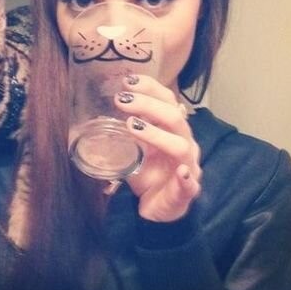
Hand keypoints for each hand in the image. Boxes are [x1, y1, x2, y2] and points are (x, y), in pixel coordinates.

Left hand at [114, 75, 200, 221]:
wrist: (157, 208)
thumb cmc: (147, 174)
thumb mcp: (132, 148)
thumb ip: (123, 130)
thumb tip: (100, 109)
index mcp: (172, 129)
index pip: (167, 101)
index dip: (150, 88)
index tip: (128, 81)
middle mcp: (183, 143)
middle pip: (173, 117)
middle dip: (148, 105)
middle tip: (122, 100)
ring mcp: (187, 167)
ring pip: (180, 146)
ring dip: (156, 134)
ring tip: (133, 126)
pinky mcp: (186, 192)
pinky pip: (190, 185)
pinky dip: (186, 179)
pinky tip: (180, 173)